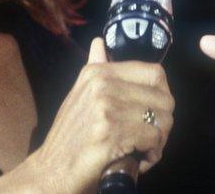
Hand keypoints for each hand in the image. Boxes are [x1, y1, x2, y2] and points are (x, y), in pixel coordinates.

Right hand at [24, 38, 174, 192]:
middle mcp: (103, 84)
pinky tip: (140, 161)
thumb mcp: (79, 95)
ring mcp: (106, 107)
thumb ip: (95, 68)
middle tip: (151, 138)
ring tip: (145, 150)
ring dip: (159, 141)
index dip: (162, 95)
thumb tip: (99, 43)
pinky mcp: (111, 133)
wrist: (51, 170)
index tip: (154, 113)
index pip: (155, 73)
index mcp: (98, 72)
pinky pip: (153, 139)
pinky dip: (152, 154)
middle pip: (163, 98)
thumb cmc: (69, 137)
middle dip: (164, 122)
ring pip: (161, 120)